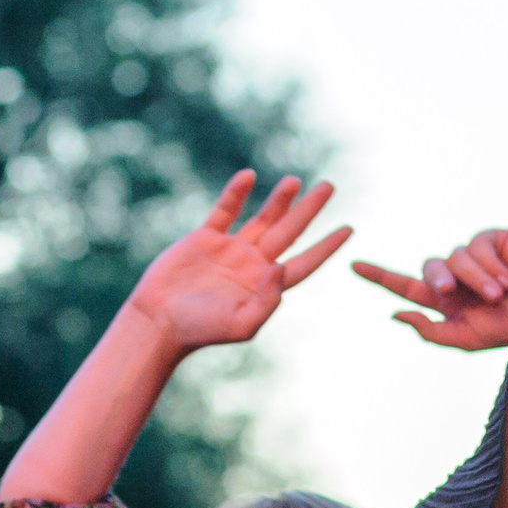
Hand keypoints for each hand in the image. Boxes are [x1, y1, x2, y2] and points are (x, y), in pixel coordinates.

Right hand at [125, 170, 349, 357]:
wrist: (158, 321)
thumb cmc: (201, 330)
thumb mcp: (242, 324)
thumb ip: (268, 300)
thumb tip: (281, 268)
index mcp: (266, 286)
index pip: (305, 261)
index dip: (328, 246)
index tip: (350, 229)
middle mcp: (253, 265)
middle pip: (290, 231)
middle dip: (310, 209)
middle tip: (330, 186)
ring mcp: (229, 250)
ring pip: (262, 218)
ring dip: (280, 199)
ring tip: (296, 180)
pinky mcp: (204, 239)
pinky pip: (225, 211)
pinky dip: (236, 193)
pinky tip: (249, 176)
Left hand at [353, 227, 507, 350]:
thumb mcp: (467, 339)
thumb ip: (431, 329)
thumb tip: (395, 314)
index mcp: (445, 302)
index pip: (407, 287)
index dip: (381, 276)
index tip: (354, 266)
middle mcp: (456, 277)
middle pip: (428, 268)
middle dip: (436, 279)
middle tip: (449, 292)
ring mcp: (473, 257)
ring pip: (454, 258)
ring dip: (475, 280)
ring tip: (499, 294)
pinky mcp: (492, 240)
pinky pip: (476, 246)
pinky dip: (489, 265)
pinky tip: (507, 279)